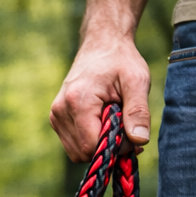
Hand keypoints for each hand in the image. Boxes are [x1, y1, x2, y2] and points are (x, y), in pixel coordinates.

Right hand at [50, 30, 151, 162]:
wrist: (102, 44)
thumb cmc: (121, 60)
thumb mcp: (137, 82)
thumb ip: (138, 112)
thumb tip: (140, 141)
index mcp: (77, 101)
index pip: (91, 145)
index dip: (114, 148)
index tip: (132, 137)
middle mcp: (60, 111)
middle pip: (82, 152)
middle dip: (106, 148)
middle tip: (126, 130)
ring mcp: (55, 115)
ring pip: (76, 152)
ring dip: (97, 146)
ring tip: (113, 124)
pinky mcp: (56, 118)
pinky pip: (72, 144)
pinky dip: (89, 141)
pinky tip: (103, 124)